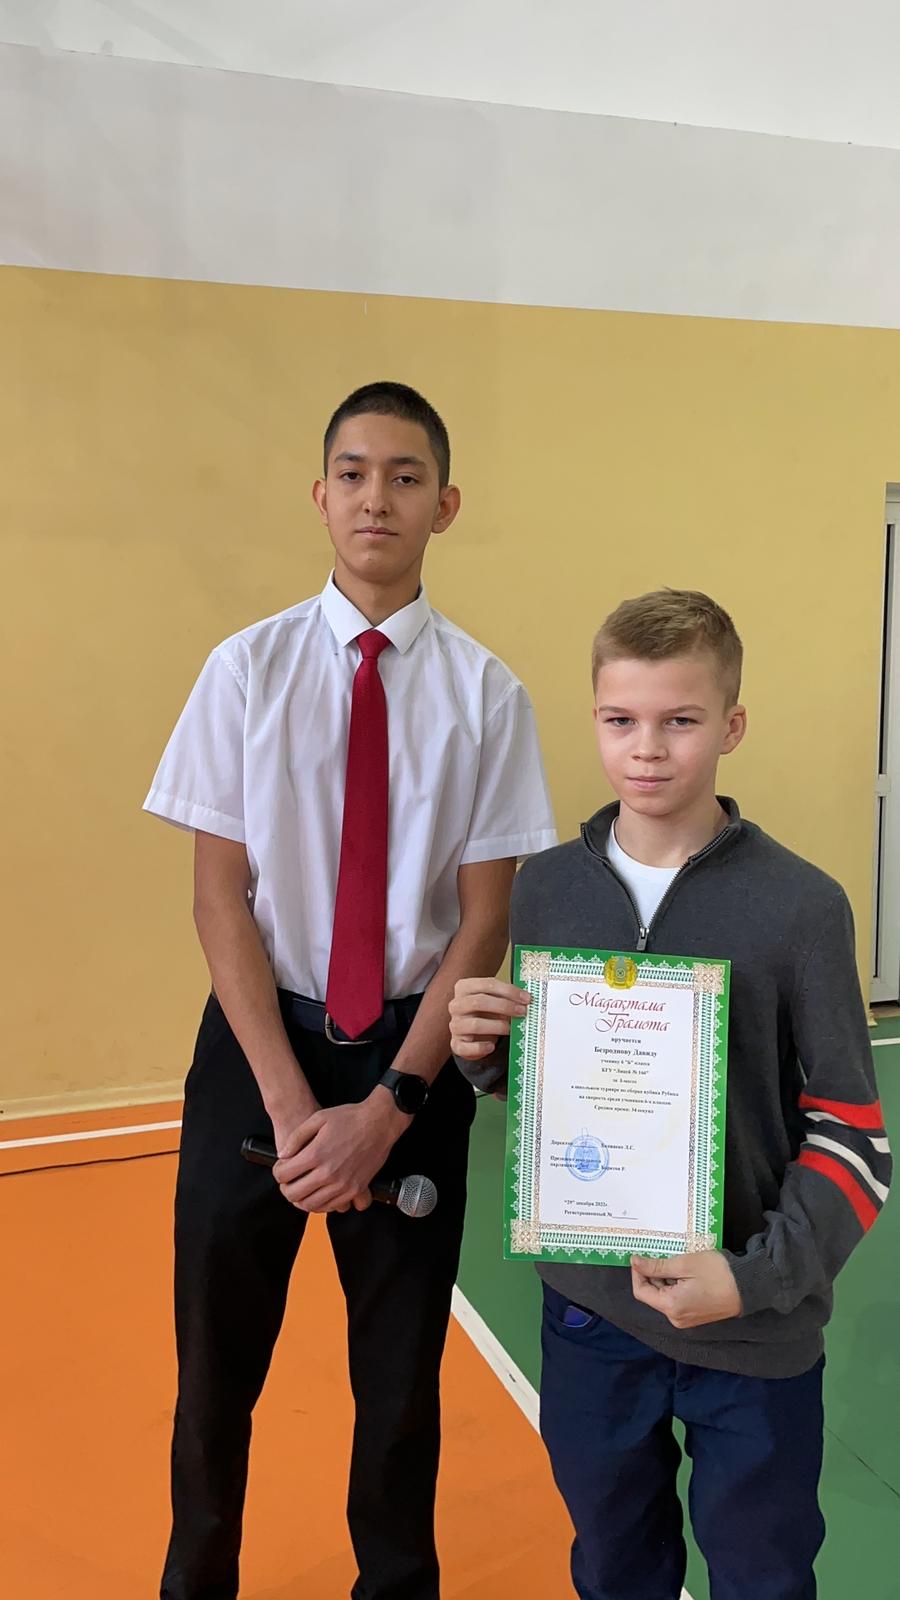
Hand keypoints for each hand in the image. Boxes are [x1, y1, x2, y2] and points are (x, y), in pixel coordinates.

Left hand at [272, 1094, 403, 1213]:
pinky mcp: (355, 1190)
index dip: (277, 1172)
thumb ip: (296, 1138)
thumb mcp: (318, 1118)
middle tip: (288, 1181)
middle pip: (293, 1194)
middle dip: (285, 1188)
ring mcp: (343, 1185)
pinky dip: (320, 1204)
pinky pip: (331, 1207)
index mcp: (316, 1154)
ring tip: (302, 1188)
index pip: (284, 1175)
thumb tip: (283, 1156)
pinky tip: (318, 1193)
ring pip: (310, 1205)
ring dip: (301, 1199)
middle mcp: (328, 1173)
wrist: (380, 1122)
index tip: (281, 1168)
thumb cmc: (350, 1118)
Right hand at [449, 977, 529, 1058]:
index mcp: (464, 988)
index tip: (526, 998)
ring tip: (510, 1028)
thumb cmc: (485, 1013)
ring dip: (497, 1026)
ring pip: (475, 1024)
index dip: (509, 991)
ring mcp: (455, 1025)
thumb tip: (526, 999)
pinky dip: (481, 1047)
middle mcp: (457, 1005)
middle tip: (522, 1012)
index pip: (488, 984)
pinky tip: (492, 1046)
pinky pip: (467, 1047)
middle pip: (479, 1002)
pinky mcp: (456, 1044)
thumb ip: (506, 997)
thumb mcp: (494, 1000)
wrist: (471, 1033)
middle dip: (504, 1006)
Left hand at [630, 1250, 742, 1329]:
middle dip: (654, 1275)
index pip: (641, 1291)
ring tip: (678, 1263)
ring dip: (666, 1279)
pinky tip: (686, 1274)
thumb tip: (635, 1263)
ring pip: (665, 1297)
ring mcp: (686, 1319)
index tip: (641, 1256)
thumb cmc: (718, 1273)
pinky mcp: (695, 1316)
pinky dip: (676, 1286)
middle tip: (664, 1255)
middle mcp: (676, 1318)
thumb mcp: (684, 1264)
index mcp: (671, 1306)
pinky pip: (677, 1301)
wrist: (748, 1287)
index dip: (638, 1272)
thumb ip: (657, 1266)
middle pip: (653, 1295)